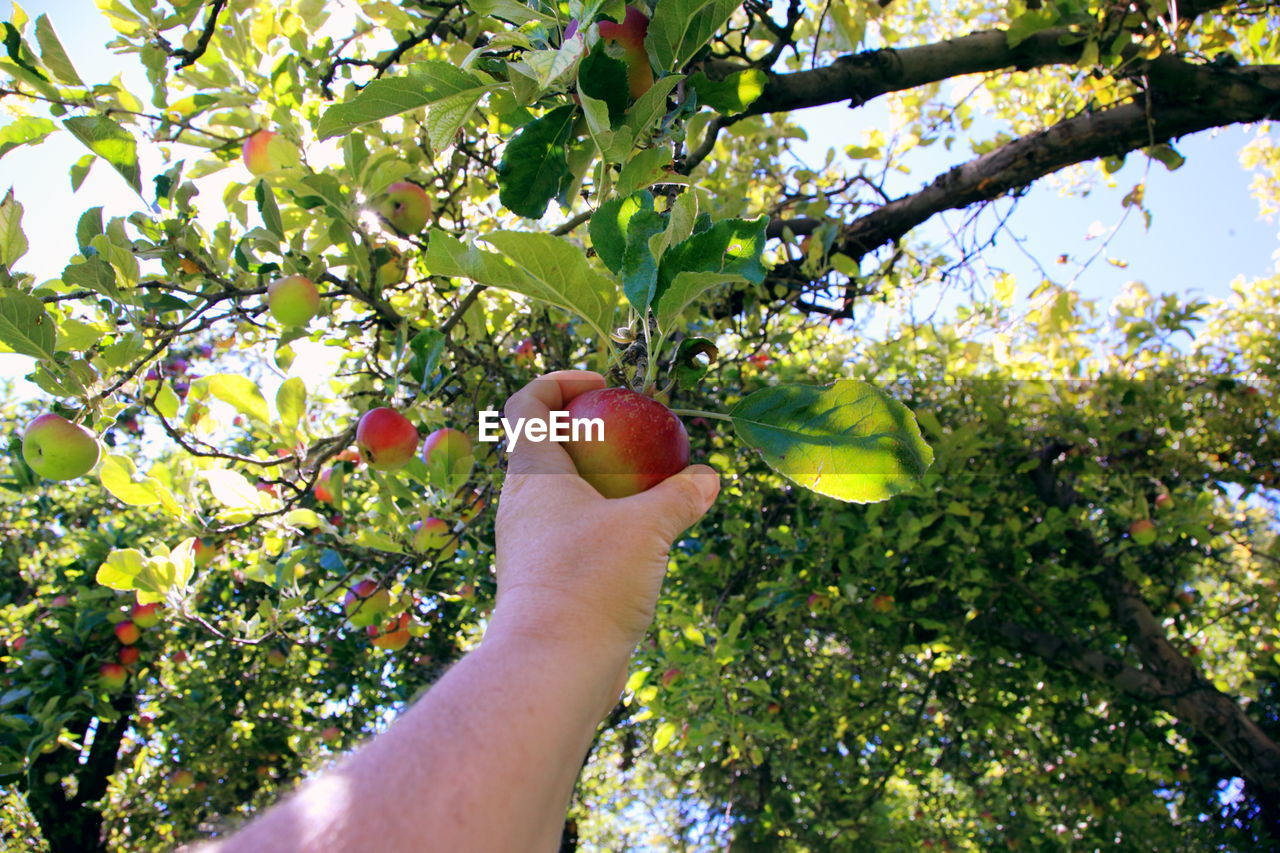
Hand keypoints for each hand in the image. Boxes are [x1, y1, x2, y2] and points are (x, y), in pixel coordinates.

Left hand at [491, 371, 719, 655]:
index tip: (602, 385)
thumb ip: (679, 497)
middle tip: (636, 439)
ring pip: (561, 496)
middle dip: (591, 435)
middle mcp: (522, 504)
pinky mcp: (543, 580)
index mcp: (534, 474)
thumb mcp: (647, 529)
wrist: (552, 667)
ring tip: (648, 494)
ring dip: (601, 485)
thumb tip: (708, 478)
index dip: (559, 382)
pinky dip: (603, 525)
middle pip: (546, 448)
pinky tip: (641, 544)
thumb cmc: (590, 583)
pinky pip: (572, 534)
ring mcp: (529, 544)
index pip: (527, 405)